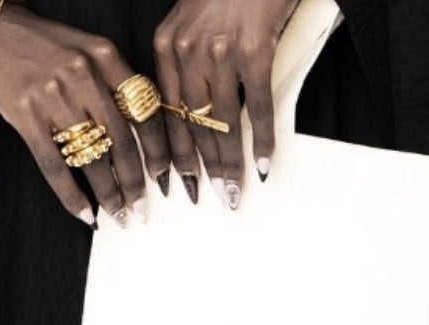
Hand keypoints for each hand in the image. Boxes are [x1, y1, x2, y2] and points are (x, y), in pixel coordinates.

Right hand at [0, 2, 166, 227]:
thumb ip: (110, 81)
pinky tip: (84, 213)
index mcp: (105, 54)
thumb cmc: (36, 41)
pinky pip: (54, 164)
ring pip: (92, 156)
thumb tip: (136, 135)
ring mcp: (52, 93)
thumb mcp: (83, 48)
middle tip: (143, 208)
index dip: (158, 149)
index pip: (145, 110)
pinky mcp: (23, 113)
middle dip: (136, 182)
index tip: (165, 175)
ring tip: (119, 214)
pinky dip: (71, 194)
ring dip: (109, 193)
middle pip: (122, 140)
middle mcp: (83, 72)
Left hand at [153, 0, 296, 208]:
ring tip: (234, 192)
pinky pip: (259, 106)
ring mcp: (221, 51)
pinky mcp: (254, 49)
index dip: (168, 152)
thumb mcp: (193, 21)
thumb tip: (195, 109)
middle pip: (190, 124)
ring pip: (223, 122)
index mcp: (165, 46)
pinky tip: (266, 163)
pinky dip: (264, 139)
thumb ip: (187, 60)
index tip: (172, 182)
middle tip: (206, 199)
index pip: (162, 113)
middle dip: (199, 168)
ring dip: (230, 163)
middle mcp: (187, 50)